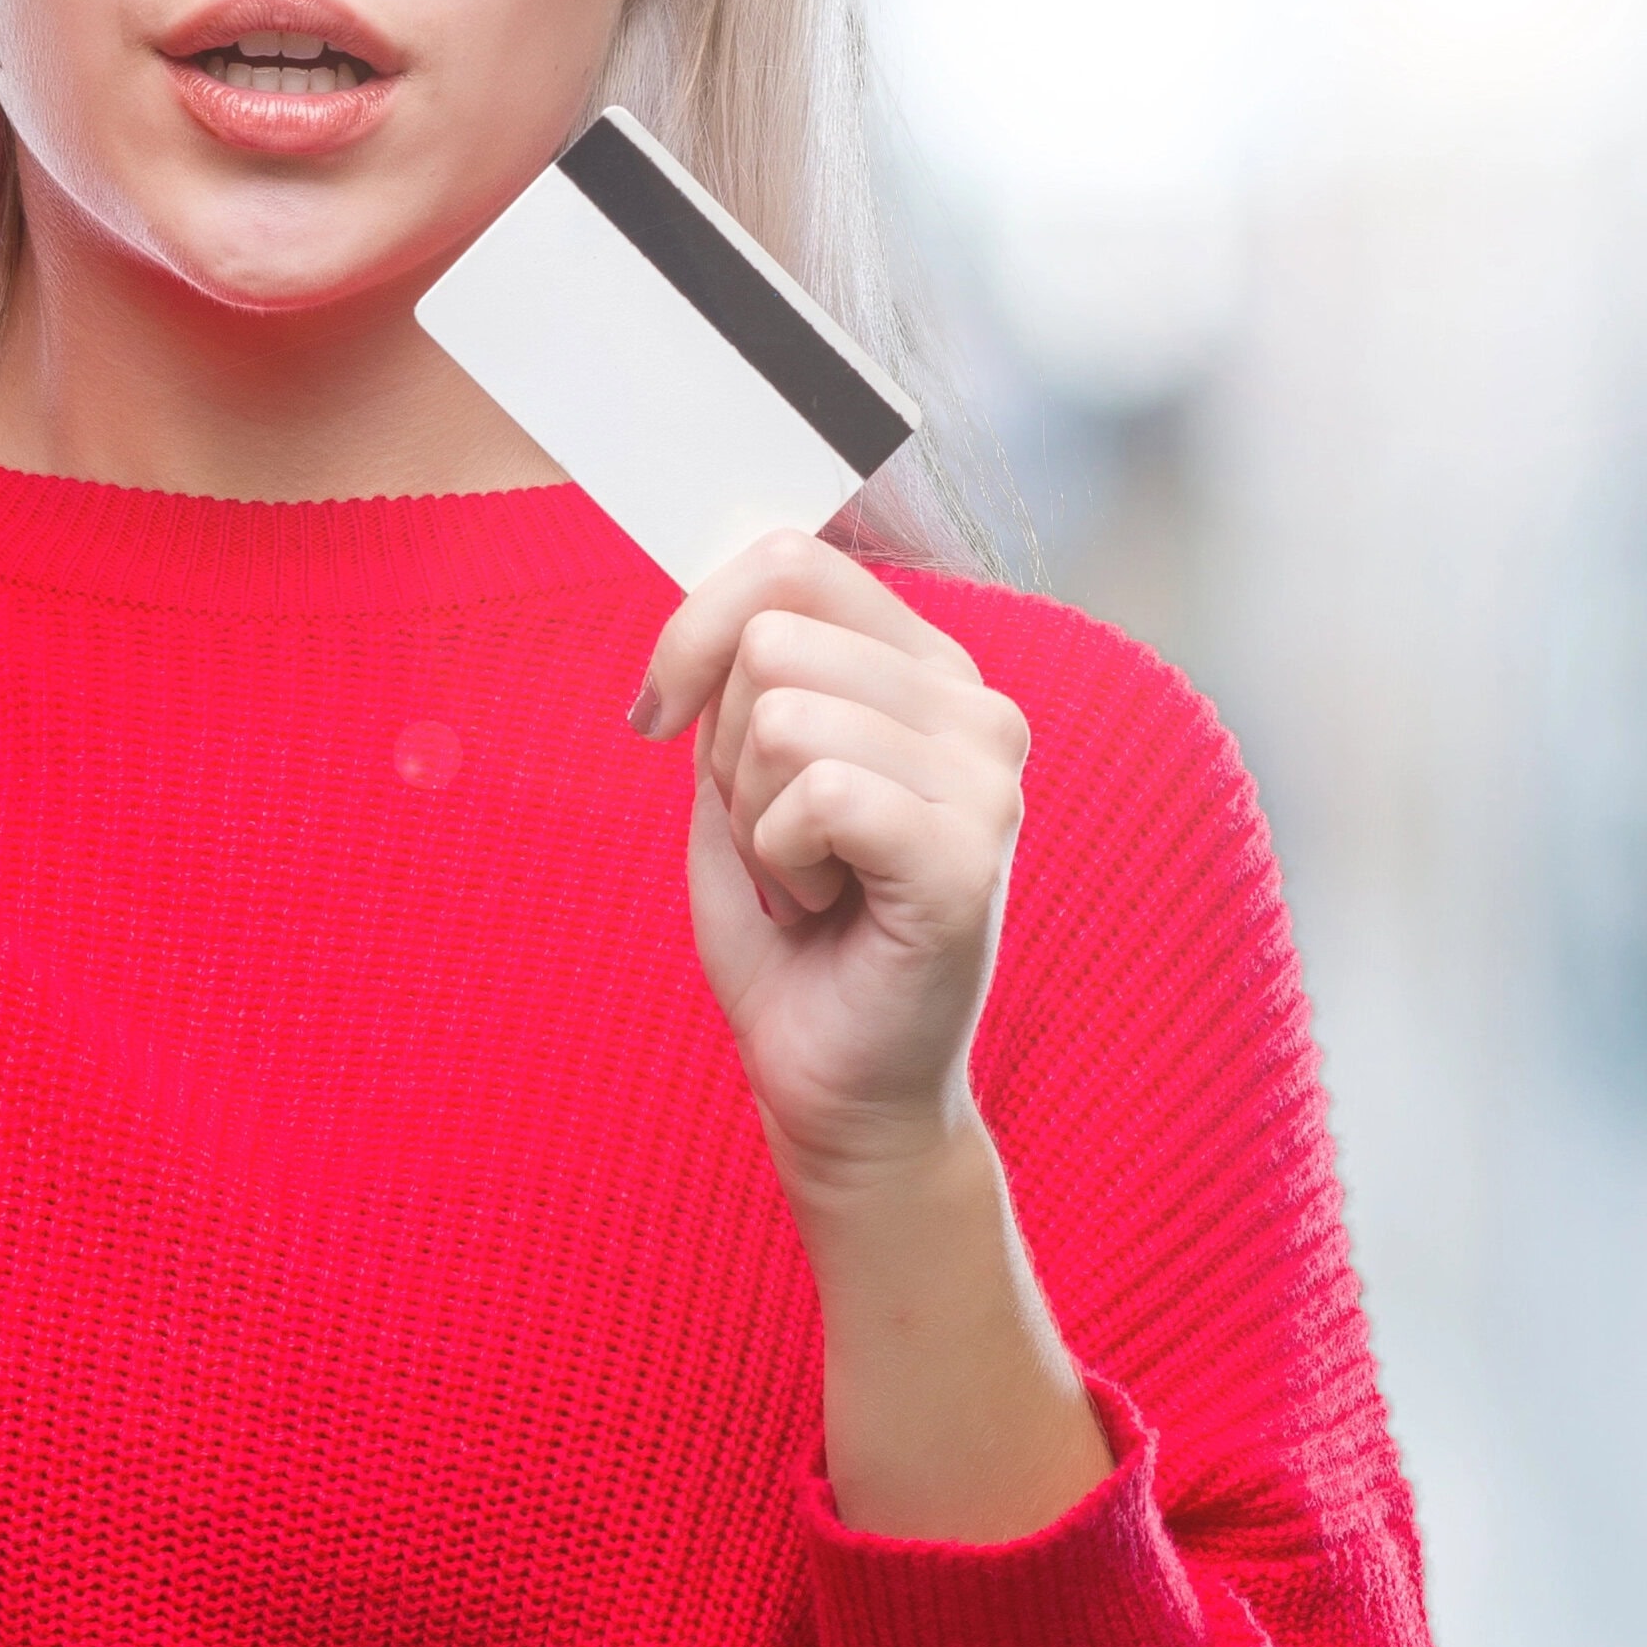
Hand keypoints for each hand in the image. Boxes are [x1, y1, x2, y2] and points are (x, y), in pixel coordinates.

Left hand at [627, 532, 1034, 1197]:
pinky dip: (780, 860)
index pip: (791, 562)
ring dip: (754, 817)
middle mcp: (976, 707)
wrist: (839, 1084)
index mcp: (927, 670)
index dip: (693, 629)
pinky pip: (817, 794)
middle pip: (771, 638)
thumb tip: (706, 608)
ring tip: (808, 877)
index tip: (659, 717)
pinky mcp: (966, 856)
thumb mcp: (742, 777)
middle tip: (777, 840)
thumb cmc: (792, 936)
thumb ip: (737, 680)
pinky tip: (826, 906)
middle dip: (725, 751)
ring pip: (784, 715)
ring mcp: (987, 780)